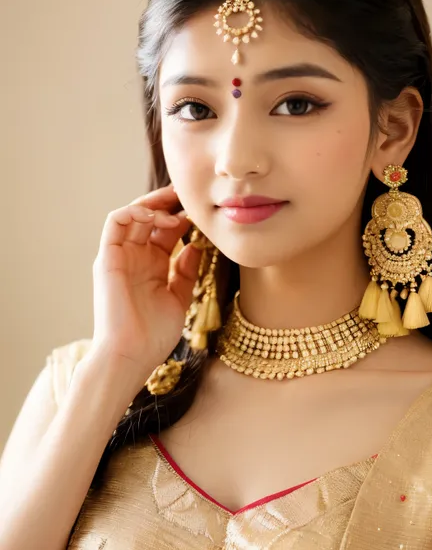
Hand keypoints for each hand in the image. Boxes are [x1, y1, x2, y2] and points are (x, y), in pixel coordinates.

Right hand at [89, 184, 201, 381]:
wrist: (131, 357)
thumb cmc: (154, 335)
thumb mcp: (180, 298)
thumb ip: (186, 271)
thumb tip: (196, 245)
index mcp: (152, 266)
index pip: (165, 231)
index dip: (183, 217)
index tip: (203, 213)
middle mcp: (135, 257)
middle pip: (149, 218)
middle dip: (168, 203)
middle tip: (188, 196)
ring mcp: (120, 256)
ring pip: (132, 214)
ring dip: (153, 205)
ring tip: (176, 209)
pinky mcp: (107, 258)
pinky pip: (115, 222)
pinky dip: (135, 211)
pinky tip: (158, 218)